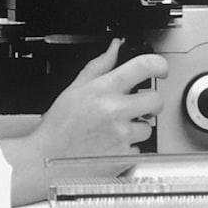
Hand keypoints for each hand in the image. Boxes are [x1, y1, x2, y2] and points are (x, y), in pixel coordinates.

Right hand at [0, 38, 167, 204]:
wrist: (46, 160)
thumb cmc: (59, 125)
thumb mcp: (75, 88)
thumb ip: (100, 65)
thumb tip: (115, 47)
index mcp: (104, 89)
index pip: (143, 66)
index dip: (159, 66)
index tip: (161, 70)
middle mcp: (115, 110)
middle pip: (155, 100)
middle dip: (150, 103)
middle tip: (137, 107)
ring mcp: (121, 135)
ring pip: (147, 128)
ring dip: (136, 129)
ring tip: (113, 130)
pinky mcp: (124, 157)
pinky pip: (139, 149)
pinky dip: (128, 148)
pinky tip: (110, 145)